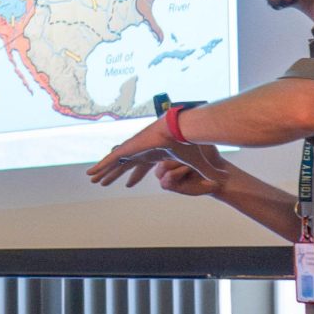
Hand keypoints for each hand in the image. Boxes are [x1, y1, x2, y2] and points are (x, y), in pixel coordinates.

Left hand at [87, 120, 229, 190]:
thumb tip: (223, 179)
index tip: (129, 184)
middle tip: (105, 182)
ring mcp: (134, 148)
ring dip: (104, 172)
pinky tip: (91, 174)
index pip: (143, 166)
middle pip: (125, 165)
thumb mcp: (199, 163)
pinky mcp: (129, 148)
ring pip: (115, 163)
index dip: (136, 176)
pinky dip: (101, 166)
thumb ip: (207, 171)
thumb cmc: (191, 143)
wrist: (185, 129)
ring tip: (93, 180)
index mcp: (156, 153)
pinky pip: (111, 160)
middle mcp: (142, 150)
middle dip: (115, 174)